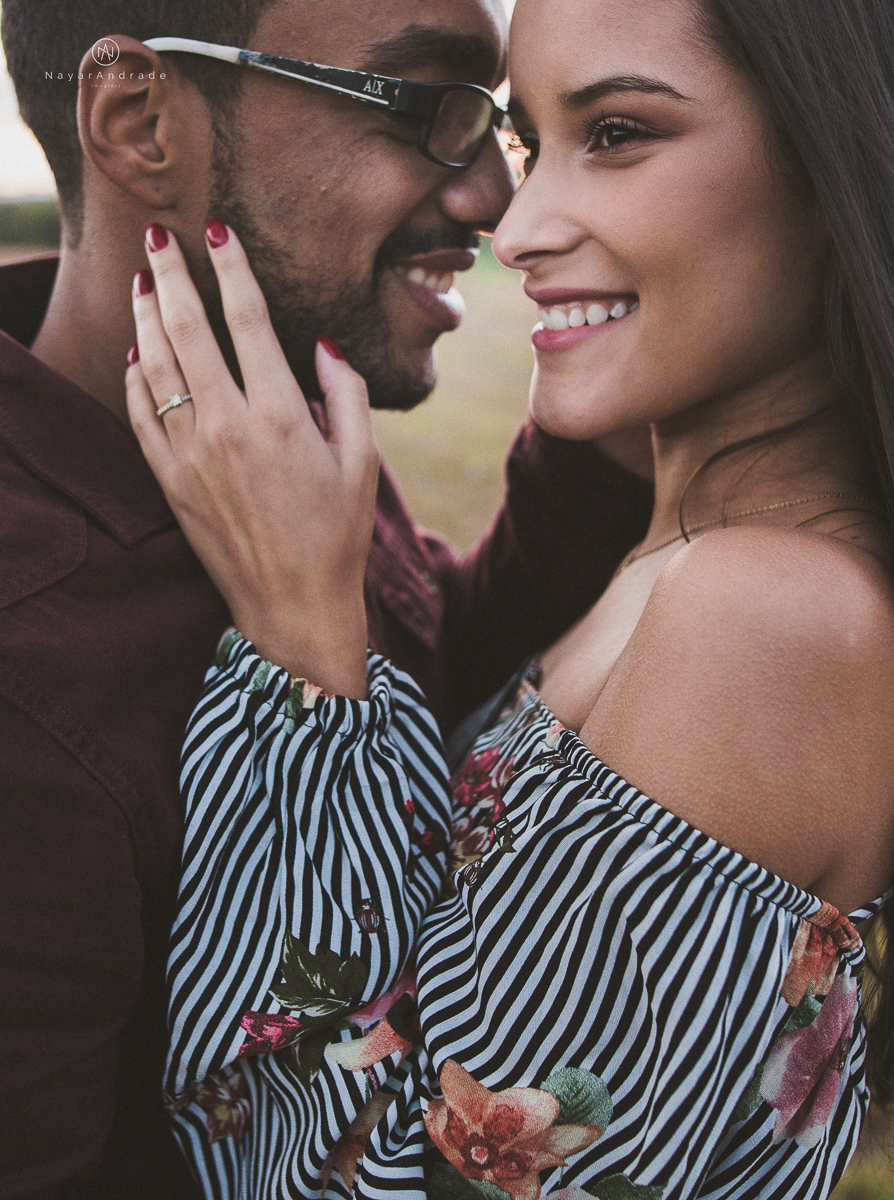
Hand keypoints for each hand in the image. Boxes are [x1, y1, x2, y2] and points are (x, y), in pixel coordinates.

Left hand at [126, 222, 378, 697]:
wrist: (292, 606)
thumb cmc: (337, 536)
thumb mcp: (362, 463)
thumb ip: (345, 394)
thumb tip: (320, 343)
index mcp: (279, 416)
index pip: (248, 320)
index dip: (231, 267)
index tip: (217, 229)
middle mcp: (227, 426)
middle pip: (188, 331)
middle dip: (172, 276)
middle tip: (158, 238)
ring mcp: (191, 455)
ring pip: (157, 367)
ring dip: (147, 317)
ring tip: (142, 281)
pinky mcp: (171, 482)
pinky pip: (142, 417)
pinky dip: (136, 379)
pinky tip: (138, 354)